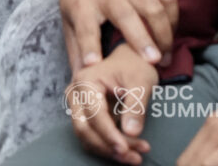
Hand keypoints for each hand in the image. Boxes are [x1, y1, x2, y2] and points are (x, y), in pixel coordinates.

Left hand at [60, 0, 177, 70]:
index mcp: (83, 3)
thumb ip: (76, 46)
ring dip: (163, 34)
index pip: (84, 27)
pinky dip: (173, 17)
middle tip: (154, 63)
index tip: (93, 63)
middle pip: (126, 16)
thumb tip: (79, 79)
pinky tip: (170, 31)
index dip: (88, 46)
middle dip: (141, 39)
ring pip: (154, 8)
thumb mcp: (68, 13)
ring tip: (164, 56)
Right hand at [66, 43, 157, 164]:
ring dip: (109, 151)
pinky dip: (108, 147)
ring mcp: (77, 104)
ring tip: (136, 156)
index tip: (126, 149)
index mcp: (86, 80)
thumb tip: (131, 132)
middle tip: (135, 157)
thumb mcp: (141, 81)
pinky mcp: (84, 115)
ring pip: (87, 137)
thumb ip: (136, 105)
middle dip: (109, 147)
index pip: (94, 115)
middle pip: (85, 129)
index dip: (110, 135)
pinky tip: (128, 150)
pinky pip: (92, 137)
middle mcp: (76, 92)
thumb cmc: (135, 67)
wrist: (131, 61)